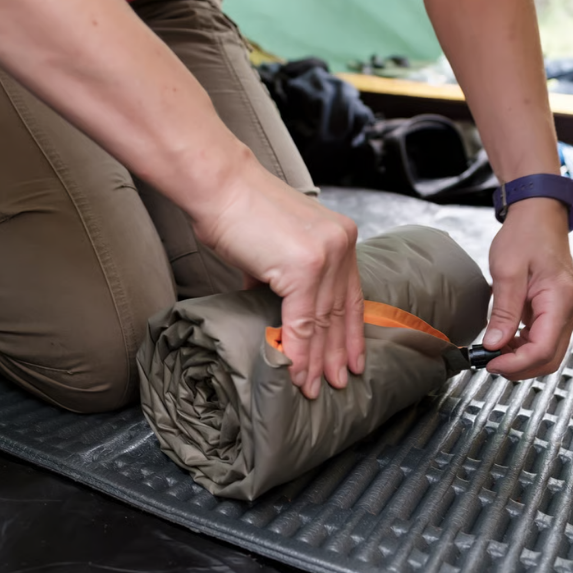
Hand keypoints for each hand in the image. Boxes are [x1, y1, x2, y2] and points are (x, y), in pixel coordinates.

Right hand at [192, 160, 364, 399]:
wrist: (218, 185)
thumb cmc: (238, 211)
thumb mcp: (276, 246)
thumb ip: (286, 278)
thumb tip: (280, 311)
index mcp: (340, 237)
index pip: (351, 296)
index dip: (352, 332)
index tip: (353, 359)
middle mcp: (340, 245)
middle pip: (340, 312)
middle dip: (337, 353)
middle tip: (336, 382)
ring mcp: (325, 256)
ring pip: (322, 322)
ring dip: (315, 360)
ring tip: (310, 386)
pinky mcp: (304, 267)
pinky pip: (301, 321)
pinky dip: (295, 351)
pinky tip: (293, 371)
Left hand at [483, 198, 572, 379]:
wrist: (540, 215)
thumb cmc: (526, 235)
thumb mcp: (507, 271)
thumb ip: (503, 311)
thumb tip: (494, 345)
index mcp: (560, 300)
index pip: (544, 349)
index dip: (517, 363)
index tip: (490, 362)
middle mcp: (570, 310)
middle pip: (549, 359)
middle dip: (518, 367)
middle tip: (488, 362)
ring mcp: (566, 312)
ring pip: (548, 353)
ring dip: (521, 359)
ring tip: (492, 351)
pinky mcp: (557, 312)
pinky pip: (544, 340)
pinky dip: (524, 347)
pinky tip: (504, 341)